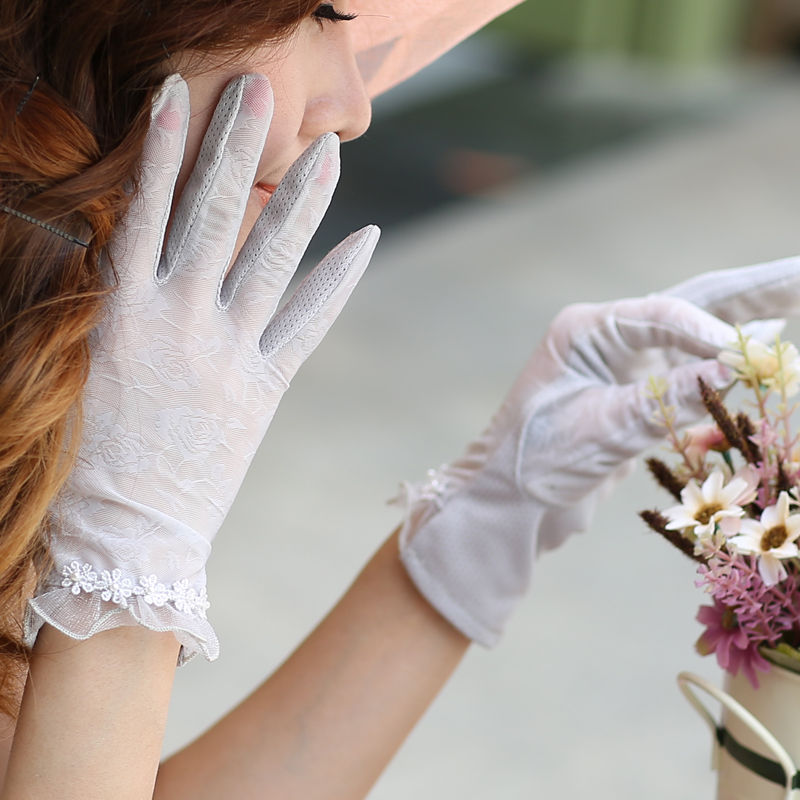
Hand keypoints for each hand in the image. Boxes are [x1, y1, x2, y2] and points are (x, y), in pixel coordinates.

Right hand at [26, 74, 379, 660]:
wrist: (126, 532)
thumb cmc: (89, 455)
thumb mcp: (87, 364)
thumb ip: (115, 304)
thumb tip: (132, 252)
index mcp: (122, 309)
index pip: (144, 208)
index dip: (161, 148)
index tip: (178, 94)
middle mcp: (178, 318)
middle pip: (212, 214)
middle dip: (235, 145)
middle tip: (258, 87)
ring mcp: (228, 351)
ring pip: (270, 258)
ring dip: (299, 199)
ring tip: (325, 148)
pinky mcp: (264, 387)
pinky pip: (308, 322)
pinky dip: (337, 280)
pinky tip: (365, 237)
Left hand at [396, 258, 799, 646]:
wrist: (509, 502)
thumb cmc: (536, 461)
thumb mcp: (600, 430)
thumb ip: (664, 399)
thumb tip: (730, 368)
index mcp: (586, 330)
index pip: (662, 314)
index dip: (711, 331)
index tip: (753, 352)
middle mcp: (606, 337)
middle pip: (689, 304)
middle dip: (750, 291)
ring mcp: (621, 364)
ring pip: (694, 334)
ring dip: (744, 319)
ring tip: (794, 296)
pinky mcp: (632, 395)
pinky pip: (688, 371)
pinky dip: (724, 364)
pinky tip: (757, 350)